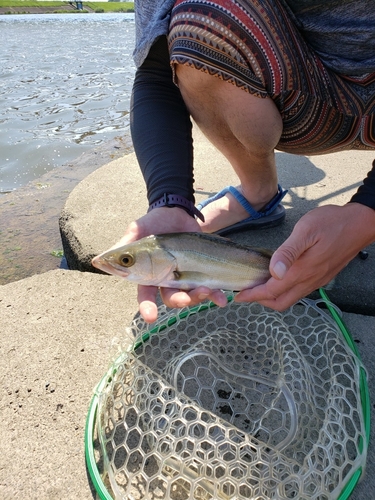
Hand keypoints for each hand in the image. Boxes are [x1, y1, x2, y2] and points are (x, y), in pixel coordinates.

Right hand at [114, 207, 227, 322]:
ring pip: (191, 295)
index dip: (147, 307)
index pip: (145, 295)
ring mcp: (184, 277)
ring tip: (207, 290)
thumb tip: (100, 259)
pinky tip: (223, 298)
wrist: (177, 210)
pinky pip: (210, 287)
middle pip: (171, 298)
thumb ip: (124, 245)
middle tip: (184, 300)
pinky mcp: (201, 272)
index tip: (150, 317)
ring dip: (198, 297)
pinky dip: (216, 294)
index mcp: (148, 274)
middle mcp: (166, 279)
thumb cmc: (153, 222)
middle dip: (179, 302)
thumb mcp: (138, 230)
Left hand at [235, 203, 374, 309]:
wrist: (361, 224)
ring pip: (291, 298)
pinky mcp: (323, 276)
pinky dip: (285, 291)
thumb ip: (288, 252)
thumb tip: (274, 273)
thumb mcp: (306, 231)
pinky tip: (279, 279)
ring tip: (258, 286)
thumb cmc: (333, 223)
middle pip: (281, 302)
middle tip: (246, 293)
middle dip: (261, 301)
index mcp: (302, 271)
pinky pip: (301, 291)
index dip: (253, 295)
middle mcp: (310, 281)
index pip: (272, 291)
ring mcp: (318, 280)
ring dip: (273, 297)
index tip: (238, 296)